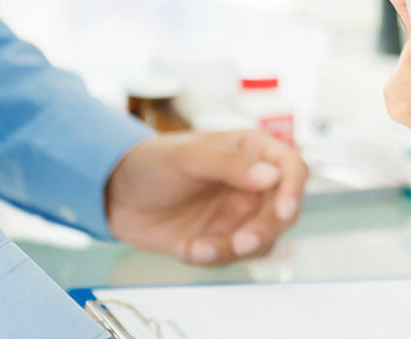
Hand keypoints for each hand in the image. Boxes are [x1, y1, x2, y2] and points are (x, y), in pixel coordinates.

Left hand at [105, 130, 306, 265]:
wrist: (115, 196)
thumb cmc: (152, 163)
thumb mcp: (188, 156)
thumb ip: (230, 164)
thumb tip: (272, 175)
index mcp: (252, 151)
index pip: (292, 167)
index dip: (294, 188)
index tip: (284, 210)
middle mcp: (252, 183)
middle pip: (283, 211)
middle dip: (263, 230)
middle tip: (238, 242)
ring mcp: (239, 214)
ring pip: (262, 240)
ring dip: (233, 250)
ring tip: (196, 248)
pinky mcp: (222, 239)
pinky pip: (233, 258)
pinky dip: (212, 258)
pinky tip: (185, 248)